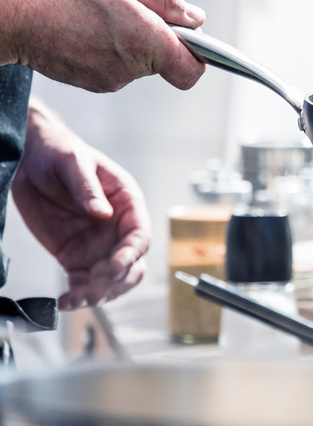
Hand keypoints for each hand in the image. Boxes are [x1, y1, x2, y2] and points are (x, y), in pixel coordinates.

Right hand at [0, 0, 205, 91]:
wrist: (17, 20)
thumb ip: (166, 2)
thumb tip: (197, 20)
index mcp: (146, 42)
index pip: (192, 70)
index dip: (198, 56)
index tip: (190, 40)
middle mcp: (133, 68)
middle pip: (167, 64)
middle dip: (160, 42)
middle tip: (135, 14)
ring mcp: (115, 81)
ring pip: (142, 65)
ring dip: (134, 45)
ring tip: (105, 20)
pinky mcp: (99, 85)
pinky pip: (120, 70)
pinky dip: (114, 53)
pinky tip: (92, 34)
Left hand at [11, 99, 150, 308]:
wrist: (30, 159)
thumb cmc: (60, 152)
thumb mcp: (74, 163)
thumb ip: (88, 188)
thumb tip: (103, 213)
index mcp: (127, 204)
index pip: (139, 236)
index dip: (130, 255)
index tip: (114, 267)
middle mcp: (117, 229)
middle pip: (131, 265)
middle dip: (116, 282)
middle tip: (94, 291)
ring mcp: (98, 246)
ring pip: (110, 281)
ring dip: (98, 294)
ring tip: (76, 300)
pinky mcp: (75, 258)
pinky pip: (83, 284)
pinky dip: (77, 297)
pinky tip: (65, 302)